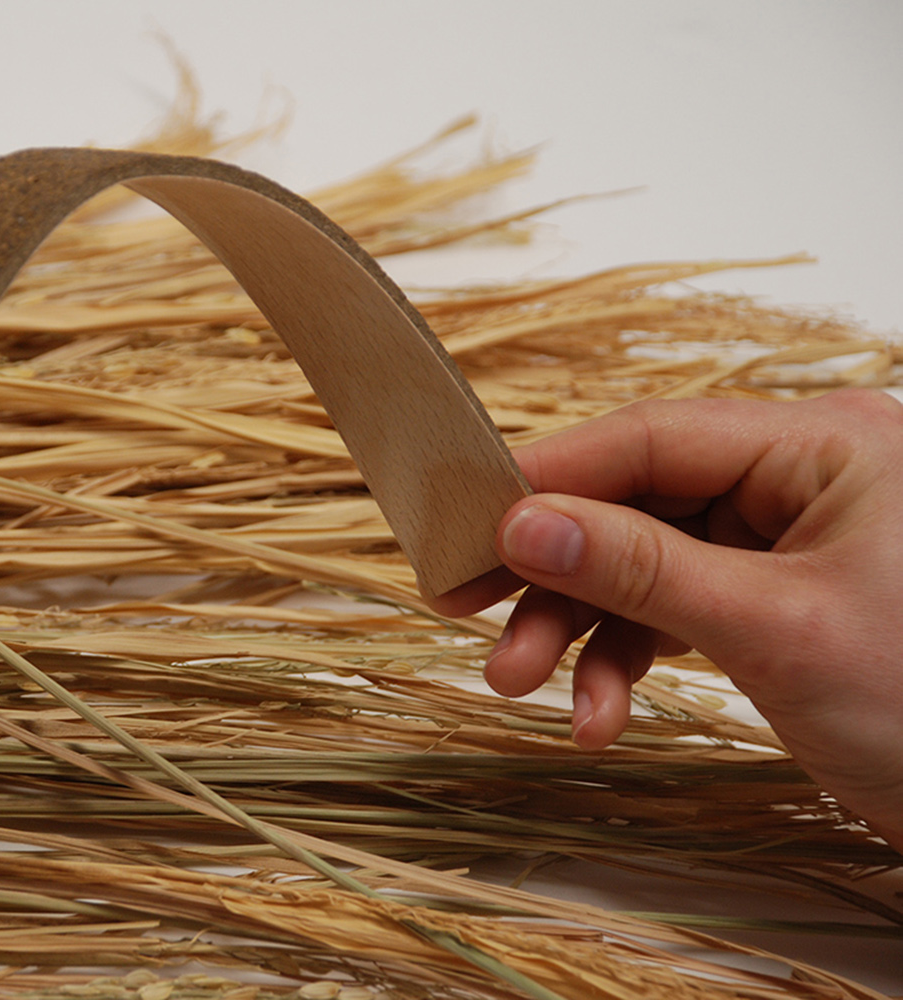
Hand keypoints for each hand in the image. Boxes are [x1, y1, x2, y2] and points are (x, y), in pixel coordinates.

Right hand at [431, 390, 902, 846]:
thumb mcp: (772, 629)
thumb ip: (639, 568)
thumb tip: (522, 523)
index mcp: (822, 443)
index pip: (651, 435)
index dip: (549, 476)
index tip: (466, 522)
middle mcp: (799, 478)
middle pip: (635, 501)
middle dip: (554, 571)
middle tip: (463, 610)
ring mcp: (786, 541)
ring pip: (644, 563)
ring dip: (579, 629)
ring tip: (521, 687)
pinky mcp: (774, 600)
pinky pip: (675, 611)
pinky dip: (628, 659)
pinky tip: (599, 715)